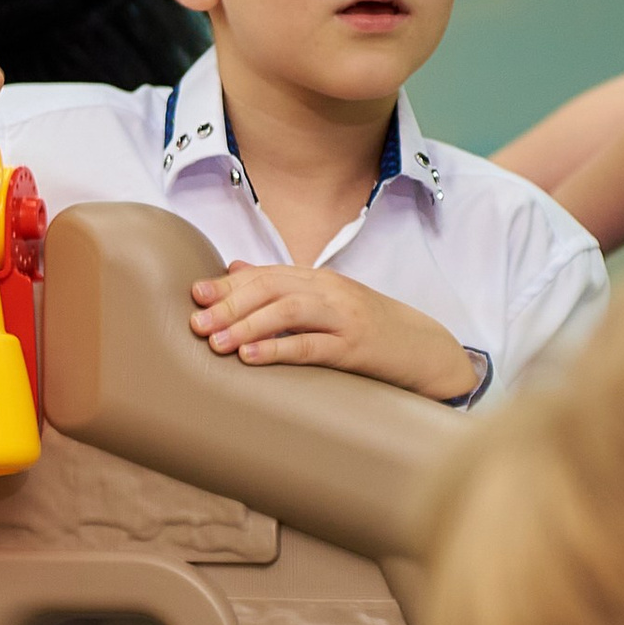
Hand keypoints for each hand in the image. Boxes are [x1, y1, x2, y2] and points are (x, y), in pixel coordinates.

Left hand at [188, 268, 480, 400]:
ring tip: (216, 342)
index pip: (267, 274)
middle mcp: (330, 291)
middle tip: (196, 323)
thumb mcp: (328, 302)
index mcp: (319, 280)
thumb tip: (235, 266)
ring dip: (248, 325)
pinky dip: (278, 349)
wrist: (427, 350)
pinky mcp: (356, 348)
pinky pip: (312, 346)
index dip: (229, 284)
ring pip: (288, 311)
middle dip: (230, 304)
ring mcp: (345, 317)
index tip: (196, 295)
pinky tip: (251, 357)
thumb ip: (283, 287)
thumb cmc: (372, 330)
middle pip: (271, 288)